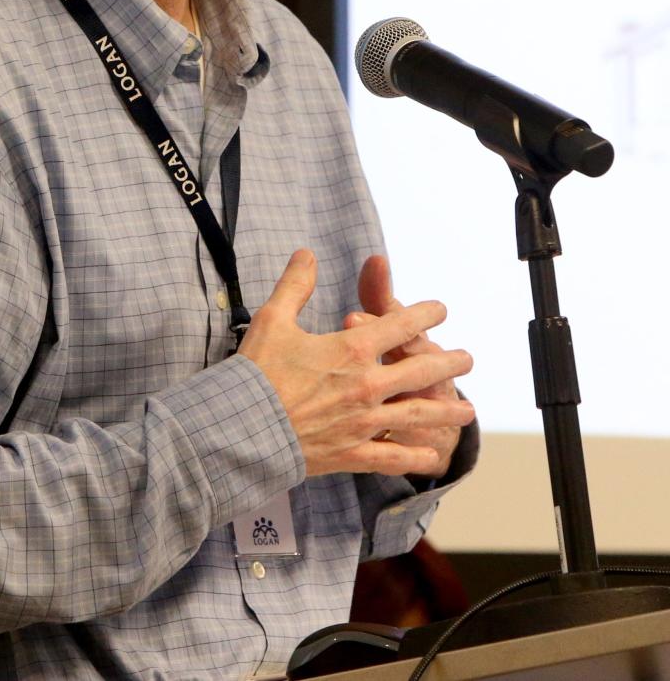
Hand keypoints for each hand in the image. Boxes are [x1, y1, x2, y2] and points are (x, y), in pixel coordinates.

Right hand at [238, 250, 474, 477]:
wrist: (244, 429)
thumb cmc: (257, 373)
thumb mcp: (274, 318)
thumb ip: (295, 284)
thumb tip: (306, 254)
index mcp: (352, 349)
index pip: (400, 325)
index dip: (424, 314)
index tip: (440, 309)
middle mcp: (367, 386)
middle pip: (420, 370)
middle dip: (447, 363)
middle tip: (467, 359)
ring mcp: (363, 422)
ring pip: (416, 415)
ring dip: (444, 411)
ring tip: (467, 410)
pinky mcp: (352, 454)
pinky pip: (391, 457)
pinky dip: (412, 457)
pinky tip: (430, 456)